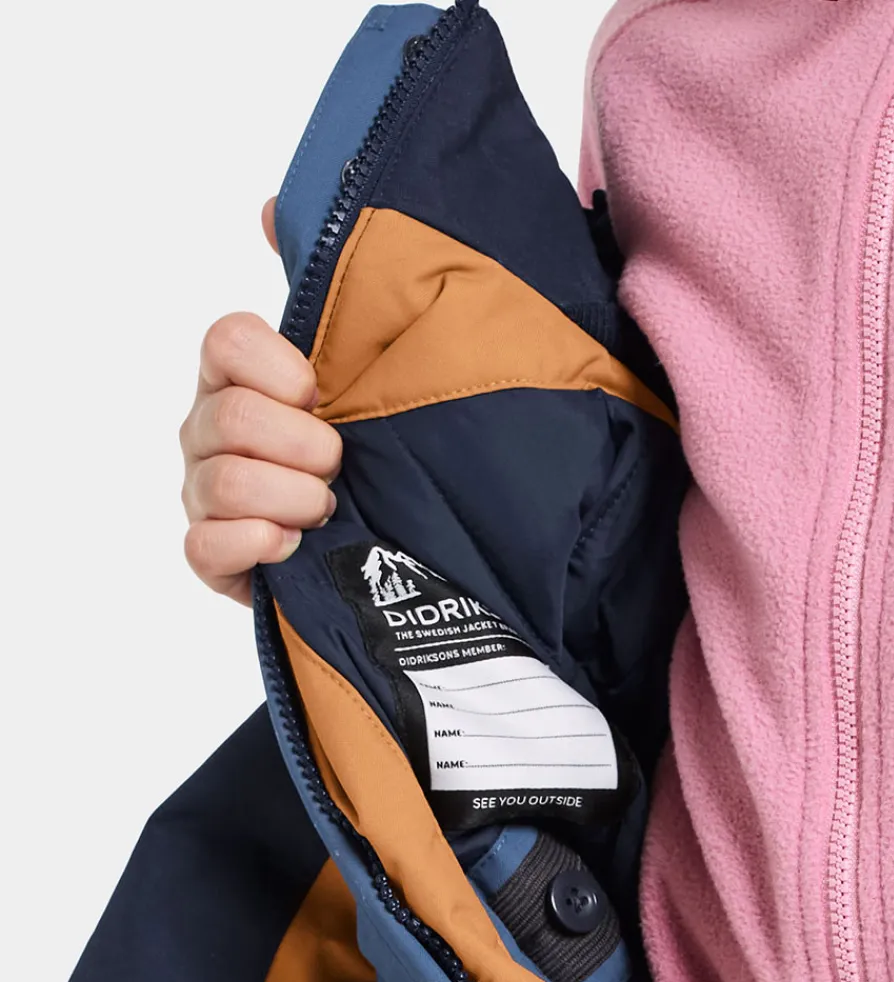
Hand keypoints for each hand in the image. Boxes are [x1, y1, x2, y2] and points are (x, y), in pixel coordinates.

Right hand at [179, 198, 341, 605]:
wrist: (381, 534)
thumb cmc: (366, 443)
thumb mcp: (362, 363)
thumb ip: (323, 292)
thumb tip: (269, 207)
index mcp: (240, 374)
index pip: (226, 340)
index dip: (277, 367)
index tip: (319, 391)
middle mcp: (210, 427)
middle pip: (233, 418)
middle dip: (305, 446)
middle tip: (340, 462)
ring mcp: (202, 491)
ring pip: (227, 484)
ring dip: (296, 498)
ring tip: (329, 507)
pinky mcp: (210, 553)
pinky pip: (205, 547)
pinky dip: (257, 544)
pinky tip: (292, 543)